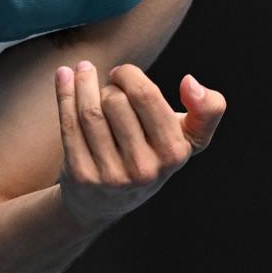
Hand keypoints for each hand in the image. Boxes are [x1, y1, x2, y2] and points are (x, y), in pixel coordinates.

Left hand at [54, 61, 225, 228]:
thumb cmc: (152, 154)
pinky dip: (64, 94)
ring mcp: (112, 177)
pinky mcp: (83, 177)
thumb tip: (189, 82)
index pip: (147, 96)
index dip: (130, 76)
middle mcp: (145, 169)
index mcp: (174, 152)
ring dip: (83, 82)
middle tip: (108, 84)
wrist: (106, 201)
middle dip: (109, 83)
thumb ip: (207, 109)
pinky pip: (69, 125)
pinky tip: (64, 76)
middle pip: (115, 102)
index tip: (124, 73)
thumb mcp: (187, 138)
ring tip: (84, 71)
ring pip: (90, 112)